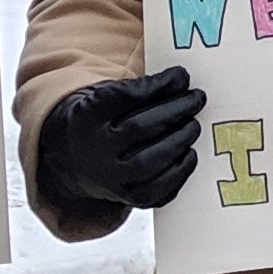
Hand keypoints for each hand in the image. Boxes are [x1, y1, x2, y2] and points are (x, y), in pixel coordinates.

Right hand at [42, 66, 208, 211]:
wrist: (76, 160)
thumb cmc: (104, 122)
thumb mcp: (108, 96)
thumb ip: (140, 88)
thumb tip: (181, 80)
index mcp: (87, 117)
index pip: (123, 98)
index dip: (157, 86)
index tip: (181, 76)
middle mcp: (95, 150)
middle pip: (138, 129)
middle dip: (175, 111)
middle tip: (196, 98)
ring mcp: (110, 179)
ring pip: (147, 163)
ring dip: (179, 140)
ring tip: (193, 125)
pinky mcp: (127, 197)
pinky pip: (157, 190)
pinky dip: (178, 171)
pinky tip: (188, 152)